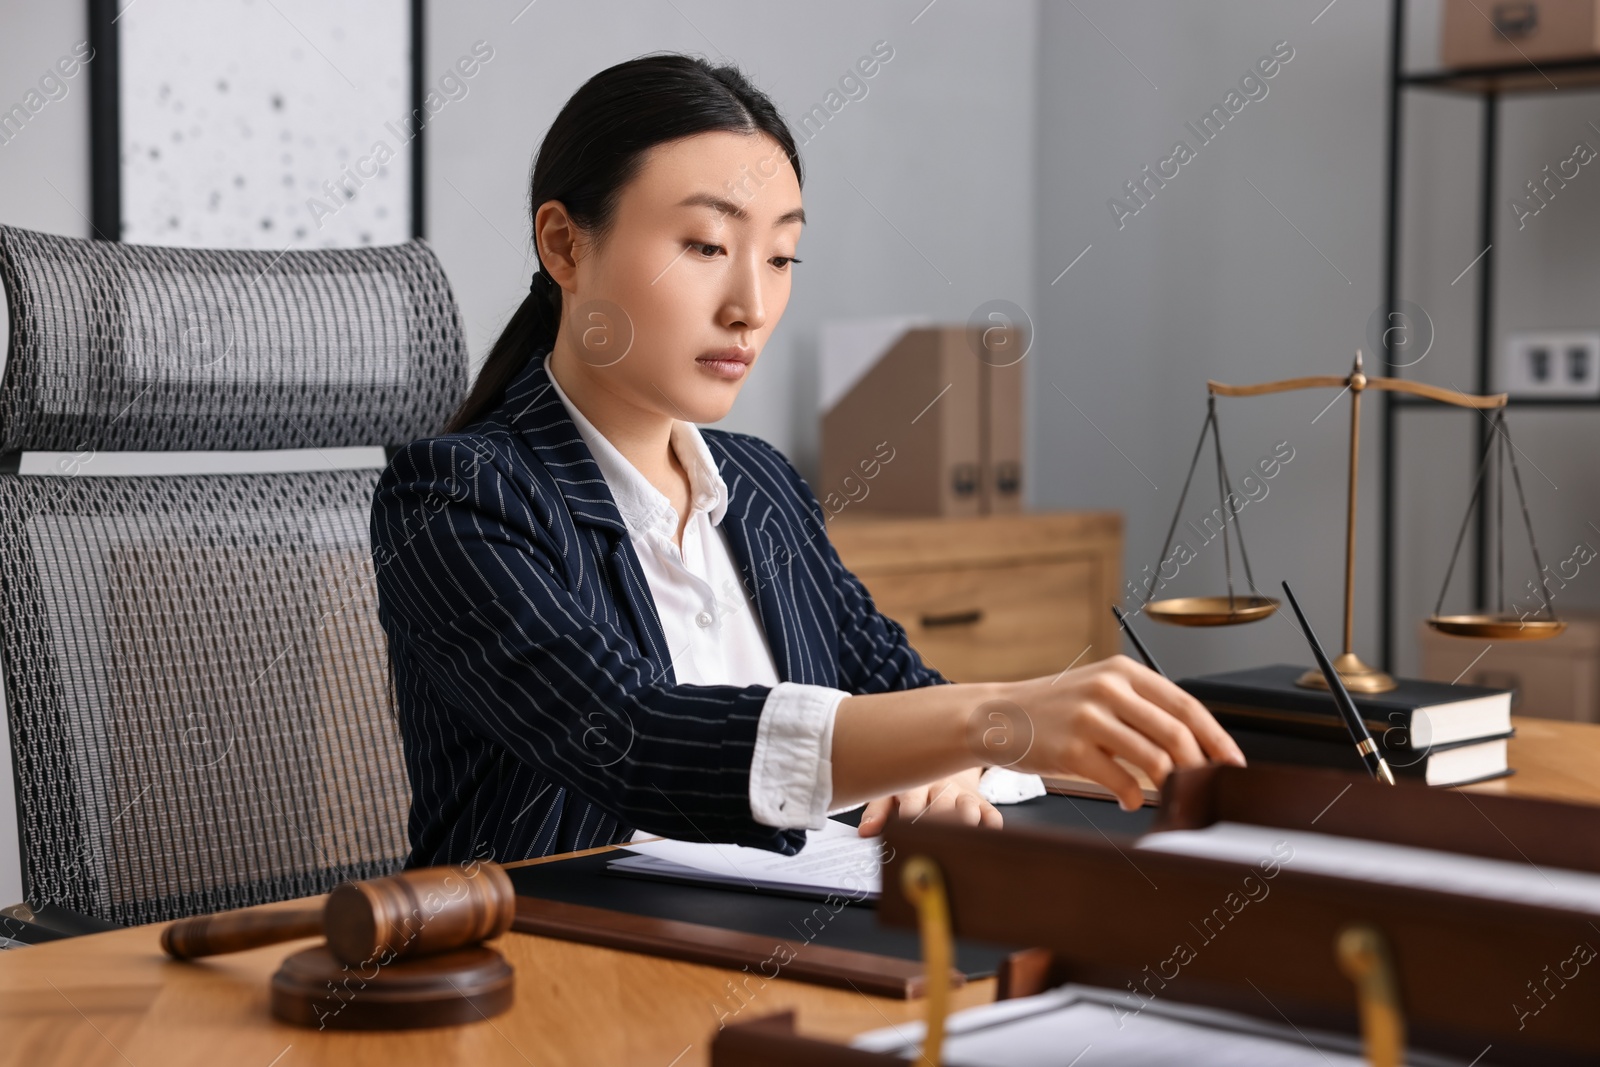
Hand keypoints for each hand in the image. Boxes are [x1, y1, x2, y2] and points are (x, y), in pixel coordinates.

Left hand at [855, 767, 1002, 836]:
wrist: (944, 760)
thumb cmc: (912, 783)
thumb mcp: (889, 790)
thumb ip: (877, 811)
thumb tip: (865, 832)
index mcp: (915, 783)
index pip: (912, 798)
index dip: (910, 814)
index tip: (906, 829)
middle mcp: (941, 787)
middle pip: (942, 803)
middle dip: (940, 819)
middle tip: (935, 835)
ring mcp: (962, 794)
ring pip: (968, 805)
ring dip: (966, 817)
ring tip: (963, 830)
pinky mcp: (981, 802)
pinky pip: (991, 813)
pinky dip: (992, 825)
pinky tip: (988, 834)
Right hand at [997, 654, 1246, 811]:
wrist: (995, 716)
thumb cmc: (1052, 710)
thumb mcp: (1098, 692)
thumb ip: (1141, 710)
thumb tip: (1194, 746)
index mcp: (1122, 671)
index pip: (1186, 705)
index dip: (1217, 738)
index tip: (1233, 763)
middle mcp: (1107, 689)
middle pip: (1176, 733)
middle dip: (1200, 767)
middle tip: (1207, 787)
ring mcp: (1087, 718)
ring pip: (1154, 758)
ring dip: (1170, 785)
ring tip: (1169, 795)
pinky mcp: (1070, 750)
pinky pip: (1121, 781)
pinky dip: (1135, 798)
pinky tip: (1131, 801)